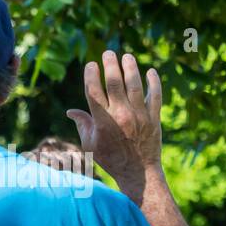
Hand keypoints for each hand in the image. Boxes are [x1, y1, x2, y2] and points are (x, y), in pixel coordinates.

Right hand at [66, 50, 162, 187]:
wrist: (138, 172)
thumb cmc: (110, 159)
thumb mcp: (90, 144)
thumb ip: (83, 123)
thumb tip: (71, 111)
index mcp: (103, 122)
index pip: (94, 92)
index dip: (91, 75)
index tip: (91, 65)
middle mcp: (121, 116)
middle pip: (115, 83)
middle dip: (111, 65)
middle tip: (108, 53)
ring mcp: (139, 116)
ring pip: (135, 85)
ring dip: (131, 68)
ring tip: (127, 57)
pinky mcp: (154, 118)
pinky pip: (155, 96)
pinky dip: (153, 83)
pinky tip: (150, 72)